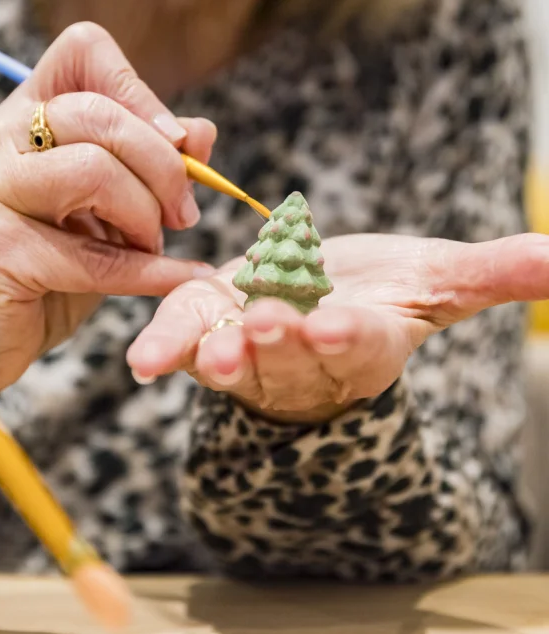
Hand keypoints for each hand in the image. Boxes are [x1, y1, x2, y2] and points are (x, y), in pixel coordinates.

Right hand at [0, 23, 214, 436]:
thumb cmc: (36, 272)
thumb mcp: (96, 213)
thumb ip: (144, 169)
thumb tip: (202, 132)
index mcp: (17, 120)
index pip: (82, 52)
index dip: (139, 89)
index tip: (173, 142)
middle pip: (99, 113)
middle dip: (162, 165)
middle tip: (181, 213)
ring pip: (94, 171)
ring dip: (145, 216)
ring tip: (152, 246)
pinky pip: (92, 254)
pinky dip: (150, 271)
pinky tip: (181, 277)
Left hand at [128, 232, 548, 423]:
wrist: (312, 306)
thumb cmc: (376, 296)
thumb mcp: (434, 282)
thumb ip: (492, 274)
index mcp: (361, 342)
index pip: (358, 342)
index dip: (347, 335)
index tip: (337, 325)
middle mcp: (302, 356)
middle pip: (291, 354)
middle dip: (278, 342)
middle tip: (264, 325)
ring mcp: (248, 348)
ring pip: (232, 355)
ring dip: (216, 353)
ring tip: (197, 354)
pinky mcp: (206, 327)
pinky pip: (184, 338)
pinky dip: (164, 345)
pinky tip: (141, 359)